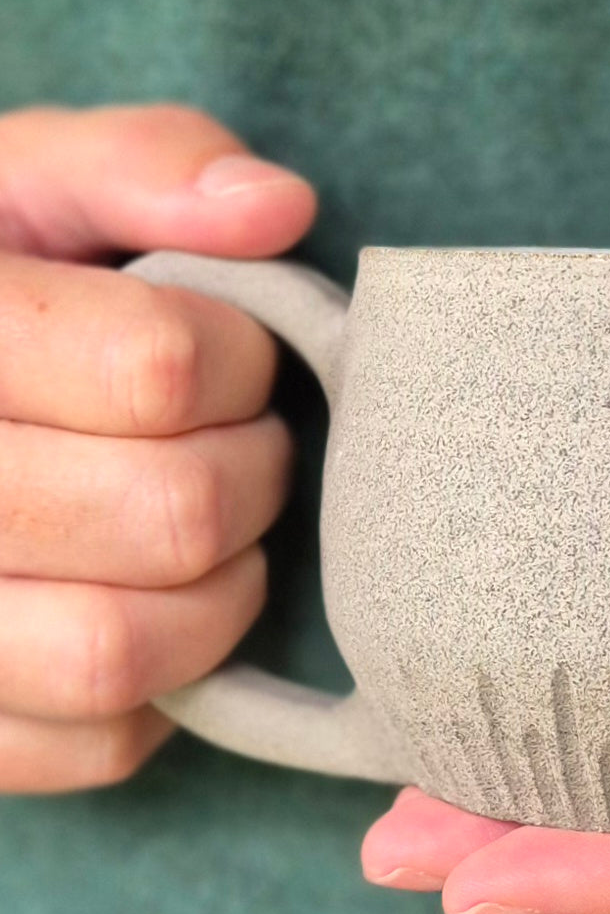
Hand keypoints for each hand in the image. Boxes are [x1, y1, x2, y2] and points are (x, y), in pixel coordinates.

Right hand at [0, 103, 315, 791]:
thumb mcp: (26, 187)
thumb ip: (140, 168)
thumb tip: (278, 206)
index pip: (158, 367)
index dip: (239, 358)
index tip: (230, 354)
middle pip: (168, 512)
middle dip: (250, 473)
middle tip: (239, 447)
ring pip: (118, 651)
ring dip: (218, 593)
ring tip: (208, 536)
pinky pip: (98, 744)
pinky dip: (163, 690)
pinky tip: (143, 608)